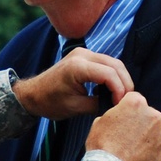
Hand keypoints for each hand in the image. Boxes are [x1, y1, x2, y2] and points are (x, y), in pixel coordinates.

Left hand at [13, 49, 133, 119]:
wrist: (33, 93)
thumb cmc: (50, 102)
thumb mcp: (75, 107)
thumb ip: (98, 104)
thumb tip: (116, 106)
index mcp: (78, 67)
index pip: (109, 74)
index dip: (120, 90)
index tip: (121, 105)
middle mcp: (82, 54)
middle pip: (115, 64)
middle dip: (125, 83)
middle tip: (127, 101)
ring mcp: (83, 52)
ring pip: (113, 62)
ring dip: (121, 78)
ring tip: (122, 96)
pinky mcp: (84, 55)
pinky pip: (106, 62)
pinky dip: (114, 74)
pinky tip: (115, 88)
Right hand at [87, 92, 160, 160]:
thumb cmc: (102, 145)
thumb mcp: (100, 120)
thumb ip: (114, 113)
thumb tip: (118, 116)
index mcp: (136, 103)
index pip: (134, 98)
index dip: (126, 108)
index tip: (122, 116)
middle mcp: (152, 116)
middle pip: (147, 114)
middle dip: (138, 121)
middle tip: (125, 133)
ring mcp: (160, 135)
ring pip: (153, 131)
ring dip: (144, 136)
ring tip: (129, 147)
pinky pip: (155, 148)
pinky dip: (147, 151)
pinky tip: (135, 156)